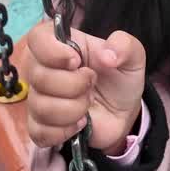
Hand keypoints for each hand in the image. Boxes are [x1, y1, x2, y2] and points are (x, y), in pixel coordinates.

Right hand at [24, 20, 146, 154]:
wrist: (121, 111)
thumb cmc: (118, 77)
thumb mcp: (132, 55)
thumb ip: (124, 45)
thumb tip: (107, 56)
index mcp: (59, 44)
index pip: (37, 38)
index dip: (53, 52)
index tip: (76, 61)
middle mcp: (41, 68)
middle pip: (38, 77)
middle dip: (74, 85)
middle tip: (91, 84)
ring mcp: (38, 98)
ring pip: (40, 107)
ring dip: (73, 109)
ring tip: (87, 104)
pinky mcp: (40, 126)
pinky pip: (39, 132)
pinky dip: (64, 131)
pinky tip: (80, 123)